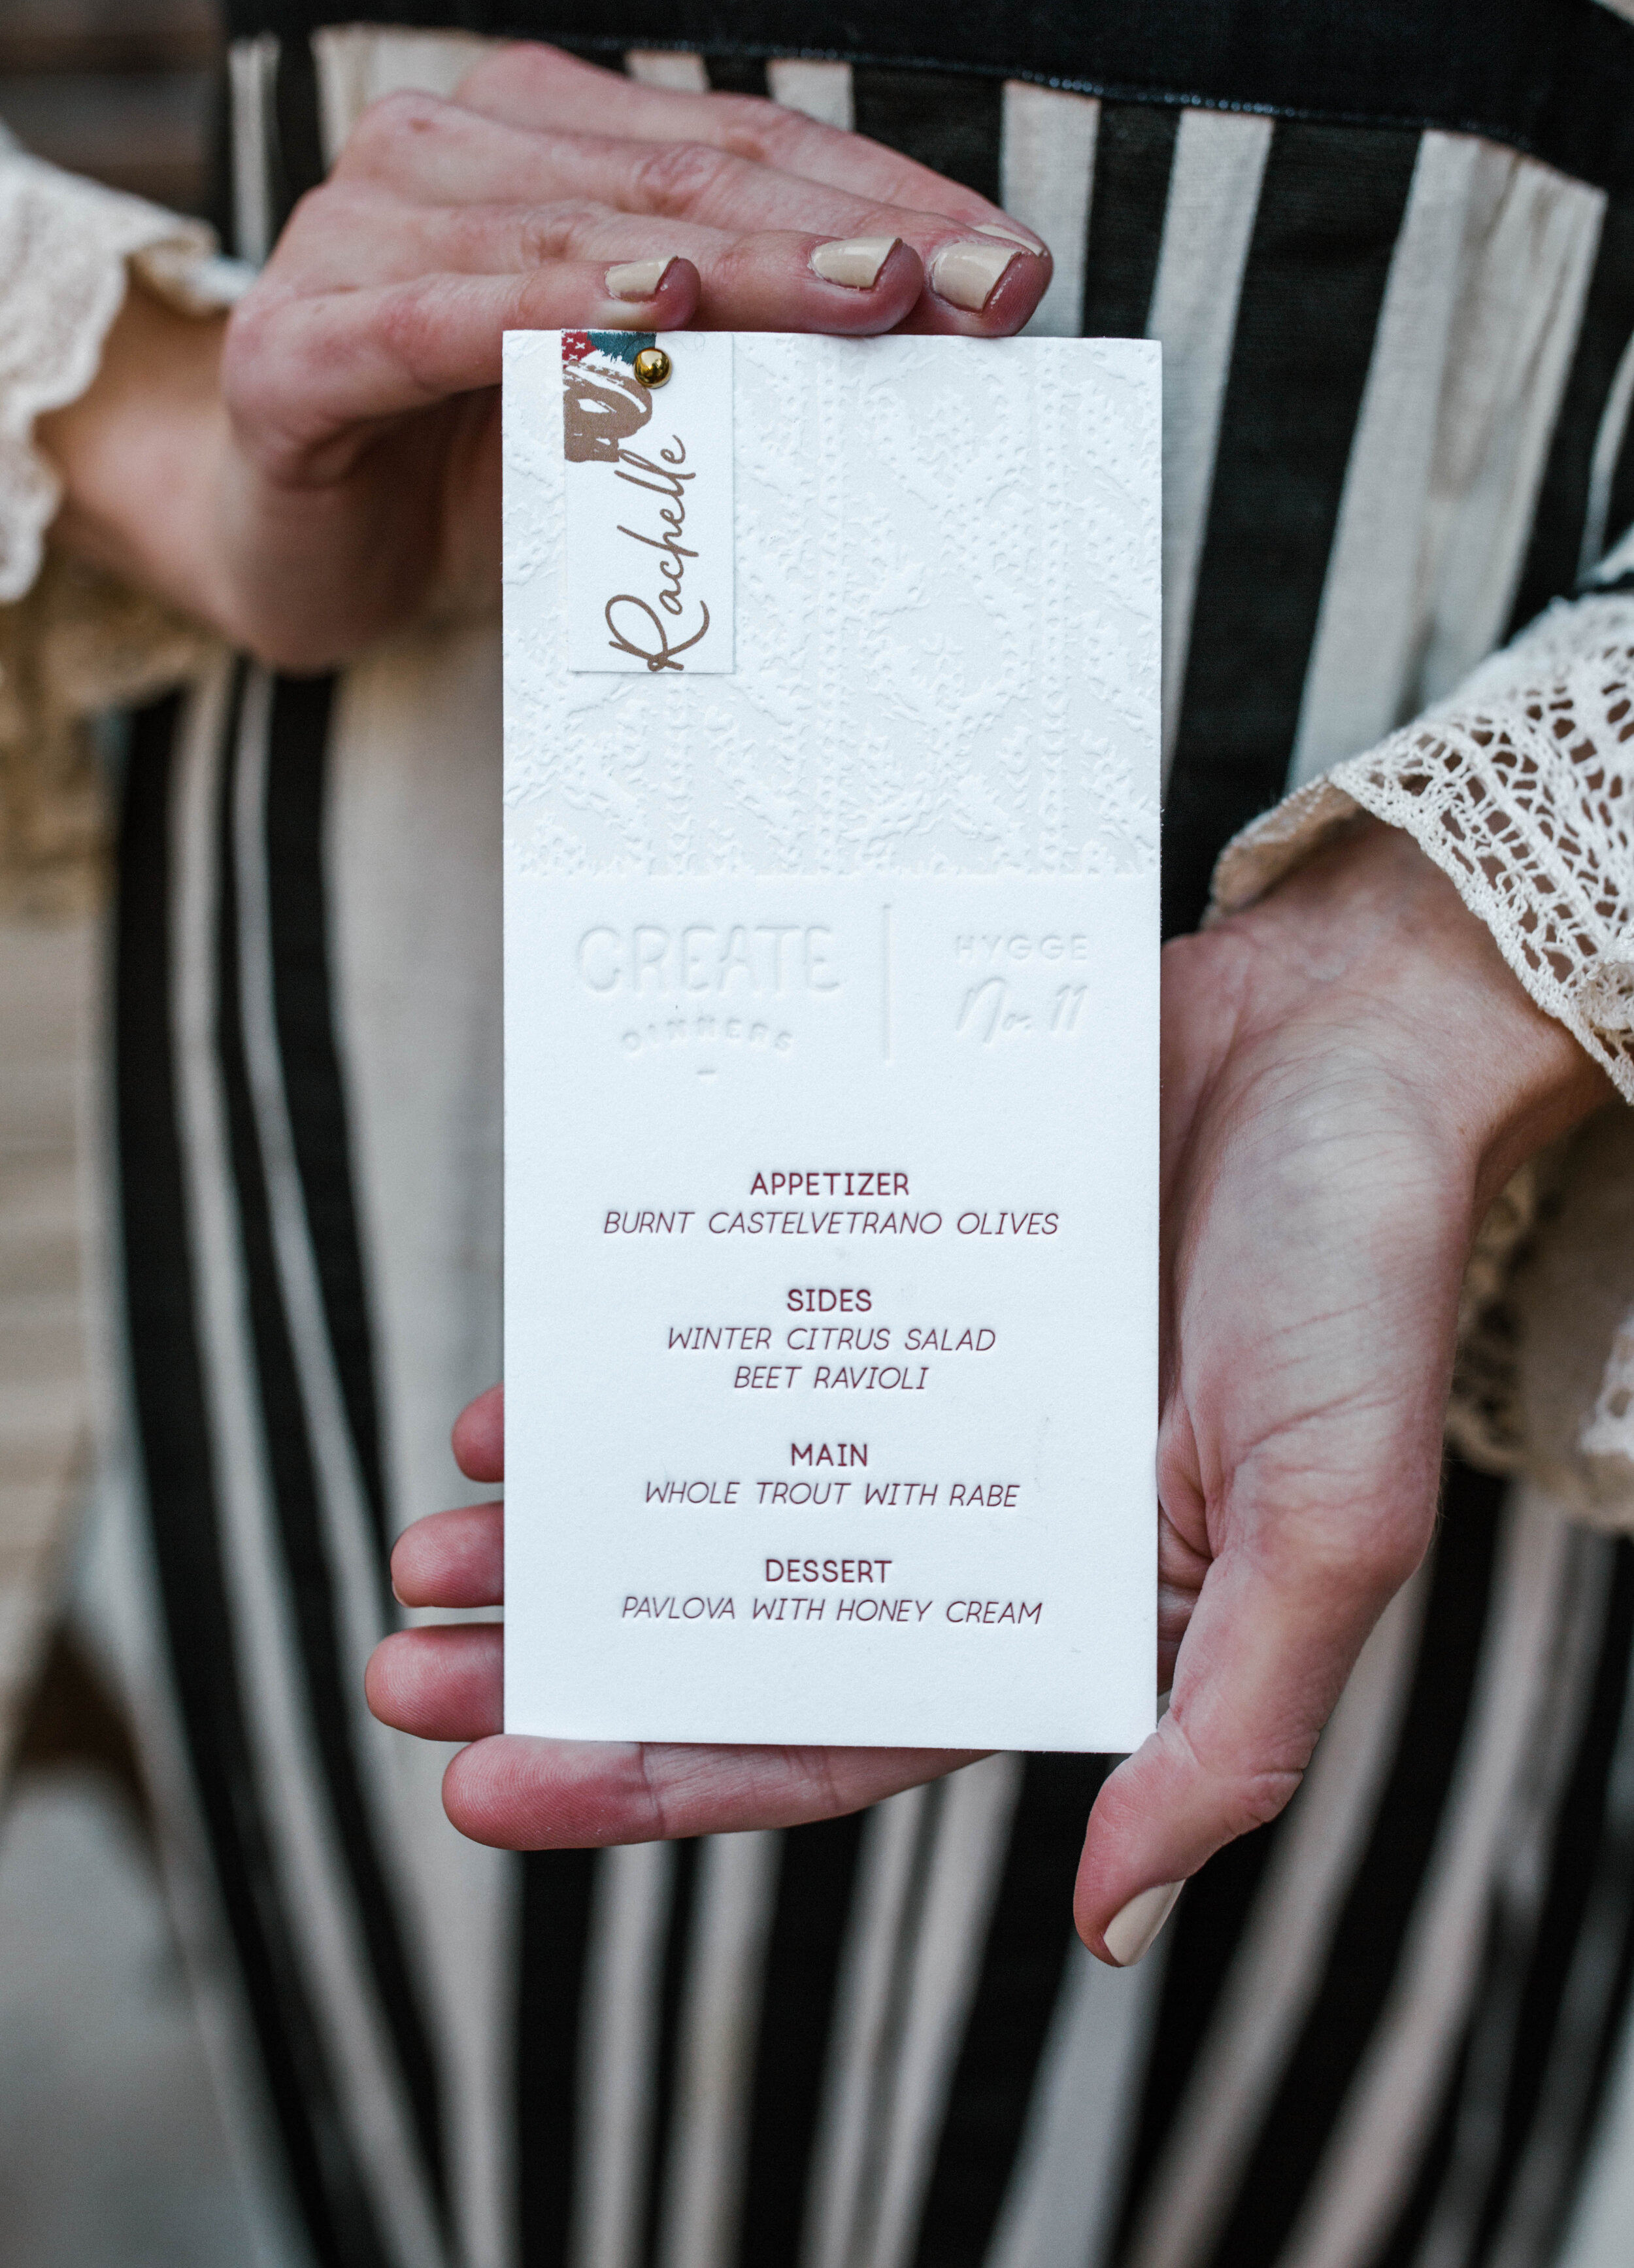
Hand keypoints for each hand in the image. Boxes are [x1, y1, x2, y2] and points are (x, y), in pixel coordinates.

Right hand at [40, 43, 1049, 669]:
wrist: (302, 552)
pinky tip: (647, 319)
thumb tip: (935, 344)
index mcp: (540, 139)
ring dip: (732, 266)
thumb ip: (742, 344)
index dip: (885, 196)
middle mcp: (448, 153)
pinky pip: (436, 322)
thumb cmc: (487, 470)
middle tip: (973, 287)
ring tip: (862, 290)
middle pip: (680, 180)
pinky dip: (546, 316)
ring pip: (577, 236)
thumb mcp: (637, 398)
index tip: (1014, 269)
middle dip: (842, 232)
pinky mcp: (300, 350)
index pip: (742, 149)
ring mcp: (359, 237)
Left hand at [366, 823, 1609, 1946]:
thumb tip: (1107, 1930)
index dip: (665, 1776)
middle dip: (567, 1666)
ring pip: (706, 1485)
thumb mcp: (1331, 1526)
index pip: (835, 1729)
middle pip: (736, 1622)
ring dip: (564, 1526)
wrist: (1355, 1034)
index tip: (490, 1791)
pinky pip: (723, 1327)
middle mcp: (965, 1503)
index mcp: (1062, 1600)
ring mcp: (912, 1375)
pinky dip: (626, 1368)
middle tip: (403, 1678)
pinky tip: (526, 1389)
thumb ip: (1226, 1734)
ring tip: (422, 1553)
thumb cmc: (1361, 1275)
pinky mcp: (878, 1249)